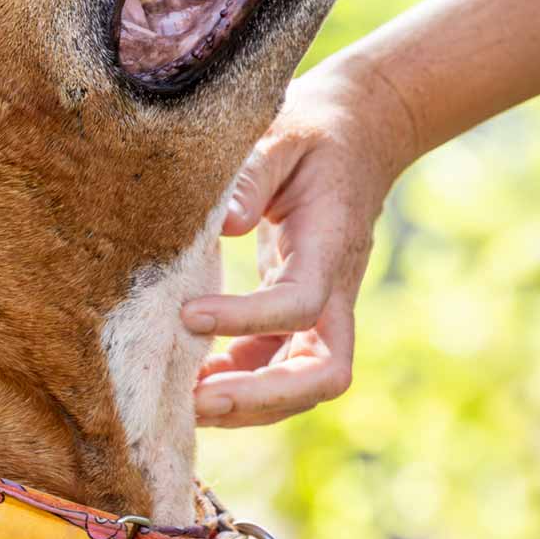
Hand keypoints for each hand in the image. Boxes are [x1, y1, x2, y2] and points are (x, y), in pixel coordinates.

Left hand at [183, 65, 410, 427]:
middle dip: (261, 397)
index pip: (299, 304)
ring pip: (301, 385)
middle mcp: (336, 291)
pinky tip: (190, 383)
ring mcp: (324, 311)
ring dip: (247, 404)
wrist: (358, 135)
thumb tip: (222, 225)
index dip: (247, 320)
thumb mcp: (282, 134)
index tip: (187, 315)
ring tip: (181, 404)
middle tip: (193, 402)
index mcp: (331, 247)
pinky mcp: (302, 318)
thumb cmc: (312, 133)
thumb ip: (253, 177)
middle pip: (321, 374)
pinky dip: (238, 386)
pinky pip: (275, 369)